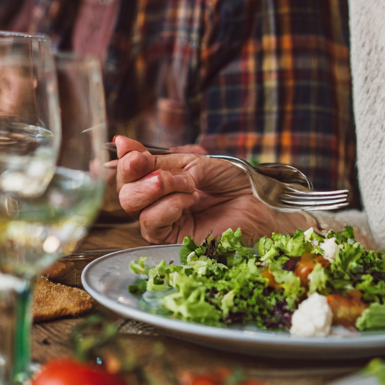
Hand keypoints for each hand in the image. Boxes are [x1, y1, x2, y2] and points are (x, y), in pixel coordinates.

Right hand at [113, 136, 306, 244]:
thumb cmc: (236, 181)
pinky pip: (152, 224)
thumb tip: (121, 143)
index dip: (125, 161)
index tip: (132, 150)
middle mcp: (159, 202)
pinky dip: (167, 206)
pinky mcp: (174, 241)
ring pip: (133, 208)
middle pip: (124, 192)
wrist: (262, 202)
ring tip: (187, 185)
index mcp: (162, 180)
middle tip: (156, 168)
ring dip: (158, 188)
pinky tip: (188, 200)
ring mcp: (166, 222)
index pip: (129, 173)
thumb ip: (159, 159)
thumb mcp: (194, 162)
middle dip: (135, 175)